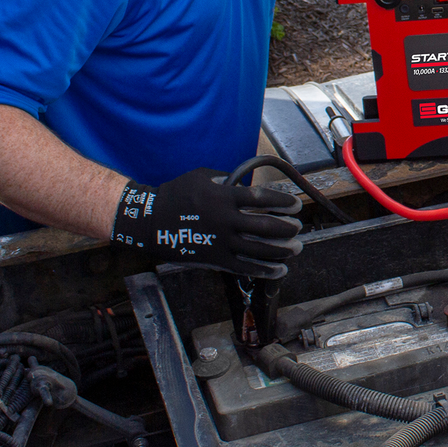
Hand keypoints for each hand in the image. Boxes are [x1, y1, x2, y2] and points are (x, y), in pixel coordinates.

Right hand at [110, 168, 302, 277]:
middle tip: (298, 228)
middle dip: (287, 228)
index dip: (282, 202)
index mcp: (223, 196)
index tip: (295, 205)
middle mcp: (225, 220)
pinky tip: (279, 269)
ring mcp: (220, 242)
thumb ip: (227, 180)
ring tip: (296, 248)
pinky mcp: (214, 260)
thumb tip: (248, 186)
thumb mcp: (202, 176)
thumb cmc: (176, 194)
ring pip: (259, 249)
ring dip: (282, 250)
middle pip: (265, 226)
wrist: (149, 221)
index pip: (261, 198)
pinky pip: (244, 267)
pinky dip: (265, 269)